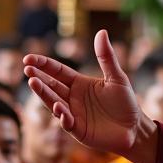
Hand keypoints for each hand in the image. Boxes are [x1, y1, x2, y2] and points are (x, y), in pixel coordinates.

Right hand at [24, 30, 155, 162]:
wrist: (134, 128)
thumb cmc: (126, 102)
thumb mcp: (117, 77)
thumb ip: (106, 57)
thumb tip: (102, 31)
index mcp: (79, 83)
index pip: (57, 71)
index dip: (43, 65)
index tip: (28, 59)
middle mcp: (72, 98)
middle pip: (51, 86)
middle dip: (38, 78)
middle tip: (27, 69)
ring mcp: (73, 114)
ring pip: (54, 102)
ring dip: (43, 94)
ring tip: (33, 83)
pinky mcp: (78, 130)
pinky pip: (66, 122)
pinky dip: (62, 116)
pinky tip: (58, 107)